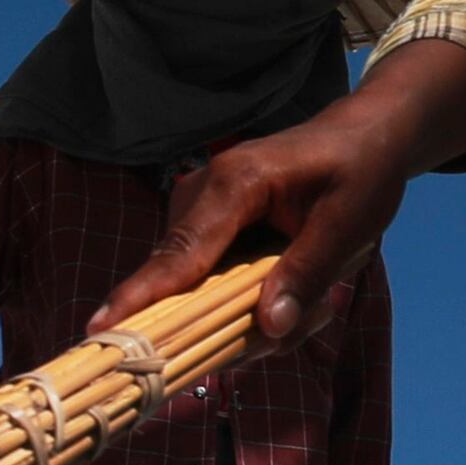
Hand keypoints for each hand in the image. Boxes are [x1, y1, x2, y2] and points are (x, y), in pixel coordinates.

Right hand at [91, 40, 465, 339]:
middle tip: (313, 314)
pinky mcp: (210, 226)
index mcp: (236, 184)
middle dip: (237, 321)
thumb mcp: (348, 225)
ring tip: (320, 297)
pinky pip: (215, 281)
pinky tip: (302, 291)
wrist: (365, 135)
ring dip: (255, 313)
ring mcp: (201, 210)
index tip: (100, 329)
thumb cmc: (360, 170)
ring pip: (203, 288)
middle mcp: (204, 194)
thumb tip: (268, 327)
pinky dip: (255, 300)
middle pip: (188, 281)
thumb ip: (306, 274)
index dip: (141, 295)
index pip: (180, 253)